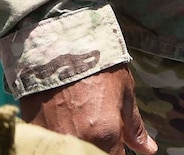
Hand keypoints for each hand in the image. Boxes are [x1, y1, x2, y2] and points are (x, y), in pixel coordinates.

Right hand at [18, 64, 157, 154]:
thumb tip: (148, 149)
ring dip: (80, 143)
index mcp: (106, 136)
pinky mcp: (35, 128)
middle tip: (98, 128)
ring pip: (72, 150)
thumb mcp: (124, 91)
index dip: (117, 153)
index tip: (116, 142)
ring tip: (79, 120)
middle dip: (100, 148)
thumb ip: (134, 126)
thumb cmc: (96, 63)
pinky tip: (62, 120)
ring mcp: (55, 137)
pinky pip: (53, 143)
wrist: (56, 41)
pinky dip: (59, 138)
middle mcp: (80, 142)